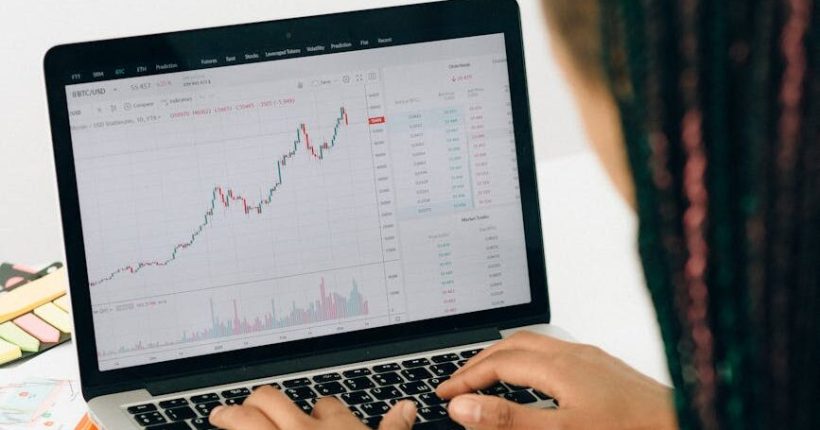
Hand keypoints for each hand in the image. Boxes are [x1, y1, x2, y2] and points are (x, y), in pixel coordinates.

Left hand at [209, 385, 415, 429]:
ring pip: (246, 417)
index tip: (317, 415)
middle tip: (249, 407)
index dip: (322, 410)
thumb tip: (406, 409)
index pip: (326, 405)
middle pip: (272, 399)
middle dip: (260, 400)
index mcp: (337, 429)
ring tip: (220, 415)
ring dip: (231, 414)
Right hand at [436, 331, 677, 429]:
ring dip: (502, 356)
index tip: (444, 394)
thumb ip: (510, 421)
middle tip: (456, 383)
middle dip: (479, 362)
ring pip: (533, 345)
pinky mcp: (603, 366)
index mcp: (558, 365)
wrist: (684, 423)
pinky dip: (527, 359)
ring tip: (485, 374)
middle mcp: (573, 353)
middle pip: (511, 345)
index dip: (466, 379)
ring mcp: (590, 357)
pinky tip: (534, 376)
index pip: (497, 363)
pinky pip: (553, 351)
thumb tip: (464, 408)